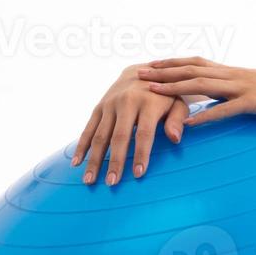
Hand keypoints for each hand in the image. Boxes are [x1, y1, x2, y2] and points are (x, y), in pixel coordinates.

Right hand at [74, 63, 189, 183]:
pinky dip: (82, 146)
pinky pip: (88, 128)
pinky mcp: (99, 107)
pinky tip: (77, 162)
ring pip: (100, 135)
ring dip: (94, 159)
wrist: (141, 71)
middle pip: (118, 137)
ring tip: (90, 180)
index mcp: (148, 103)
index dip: (141, 154)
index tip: (138, 174)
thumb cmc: (165, 94)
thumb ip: (178, 120)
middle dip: (115, 162)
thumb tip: (175, 139)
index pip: (144, 133)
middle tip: (112, 183)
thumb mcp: (178, 102)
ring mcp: (110, 105)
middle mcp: (126, 102)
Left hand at [137, 58, 255, 126]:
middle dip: (162, 72)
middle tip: (137, 74)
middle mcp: (232, 75)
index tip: (148, 66)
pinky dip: (205, 115)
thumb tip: (217, 101)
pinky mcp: (253, 103)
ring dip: (174, 87)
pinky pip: (225, 110)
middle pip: (190, 70)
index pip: (194, 63)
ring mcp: (242, 88)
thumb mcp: (255, 90)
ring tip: (151, 91)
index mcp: (232, 72)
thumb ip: (234, 94)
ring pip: (201, 85)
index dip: (170, 64)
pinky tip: (188, 122)